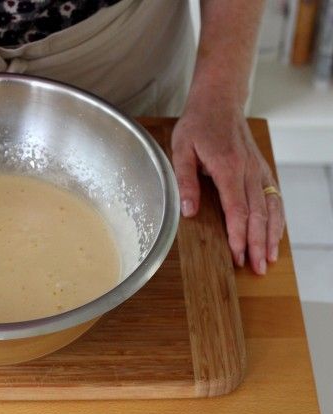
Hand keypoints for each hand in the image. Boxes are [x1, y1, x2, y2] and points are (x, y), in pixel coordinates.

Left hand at [171, 97, 284, 274]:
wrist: (219, 100)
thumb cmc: (198, 124)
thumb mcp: (181, 148)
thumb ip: (185, 180)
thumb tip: (189, 211)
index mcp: (227, 166)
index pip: (236, 208)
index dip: (238, 235)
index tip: (237, 255)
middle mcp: (248, 170)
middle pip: (257, 213)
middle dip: (257, 243)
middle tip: (256, 268)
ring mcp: (258, 170)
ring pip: (271, 207)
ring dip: (271, 235)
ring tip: (269, 259)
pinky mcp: (261, 169)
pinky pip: (274, 197)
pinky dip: (277, 218)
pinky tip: (275, 235)